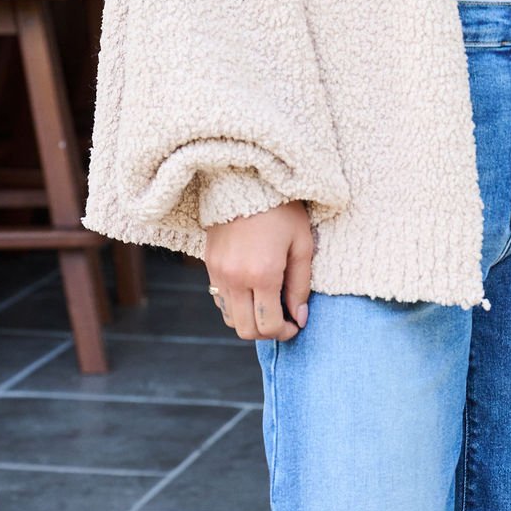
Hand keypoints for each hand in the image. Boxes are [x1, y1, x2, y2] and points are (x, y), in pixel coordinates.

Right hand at [204, 199, 312, 340]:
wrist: (245, 178)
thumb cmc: (281, 208)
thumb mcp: (302, 243)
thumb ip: (301, 285)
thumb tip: (300, 318)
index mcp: (263, 274)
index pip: (269, 325)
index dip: (286, 332)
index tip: (296, 324)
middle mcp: (236, 278)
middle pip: (246, 330)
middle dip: (267, 332)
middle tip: (283, 319)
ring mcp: (219, 272)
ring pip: (230, 318)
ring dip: (249, 319)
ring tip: (267, 304)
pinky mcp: (209, 264)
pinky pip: (220, 299)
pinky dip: (236, 304)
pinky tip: (252, 290)